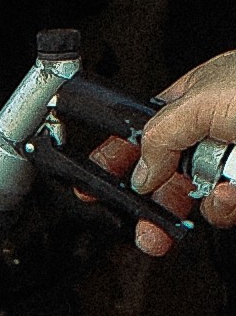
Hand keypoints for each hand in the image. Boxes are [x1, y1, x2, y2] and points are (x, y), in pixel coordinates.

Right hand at [94, 50, 235, 256]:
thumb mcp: (203, 99)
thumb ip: (159, 135)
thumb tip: (139, 168)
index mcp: (199, 93)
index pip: (146, 128)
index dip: (118, 155)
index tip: (94, 180)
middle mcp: (216, 126)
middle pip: (165, 173)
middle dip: (155, 200)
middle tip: (146, 222)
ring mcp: (235, 158)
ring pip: (196, 197)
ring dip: (201, 202)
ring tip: (220, 189)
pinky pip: (224, 208)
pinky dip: (227, 205)